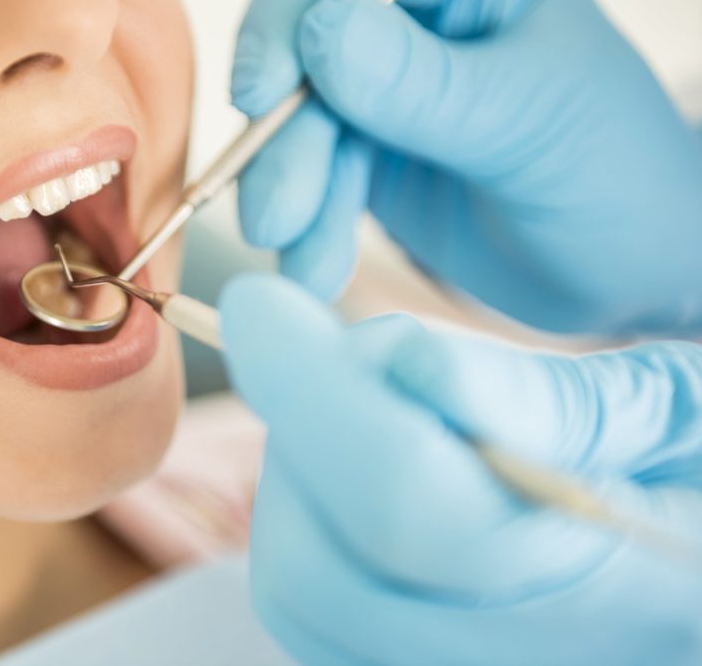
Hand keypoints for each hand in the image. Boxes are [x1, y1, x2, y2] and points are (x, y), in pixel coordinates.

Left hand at [220, 273, 701, 665]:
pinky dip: (311, 526)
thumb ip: (550, 398)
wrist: (696, 559)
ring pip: (304, 599)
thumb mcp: (683, 409)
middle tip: (348, 353)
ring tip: (371, 408)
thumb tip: (401, 363)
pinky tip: (364, 467)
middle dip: (301, 436)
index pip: (417, 510)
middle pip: (324, 574)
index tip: (259, 303)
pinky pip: (320, 616)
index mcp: (628, 597)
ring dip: (300, 478)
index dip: (316, 393)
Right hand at [232, 0, 701, 333]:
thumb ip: (427, 87)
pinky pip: (313, 177)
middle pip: (307, 49)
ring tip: (304, 267)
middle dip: (284, 139)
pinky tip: (315, 269)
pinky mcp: (370, 154)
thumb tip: (321, 35)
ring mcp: (389, 90)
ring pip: (300, 123)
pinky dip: (307, 226)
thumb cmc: (614, 177)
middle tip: (274, 217)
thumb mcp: (528, 125)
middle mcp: (419, 22)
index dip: (293, 17)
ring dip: (290, 195)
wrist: (624, 270)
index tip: (264, 93)